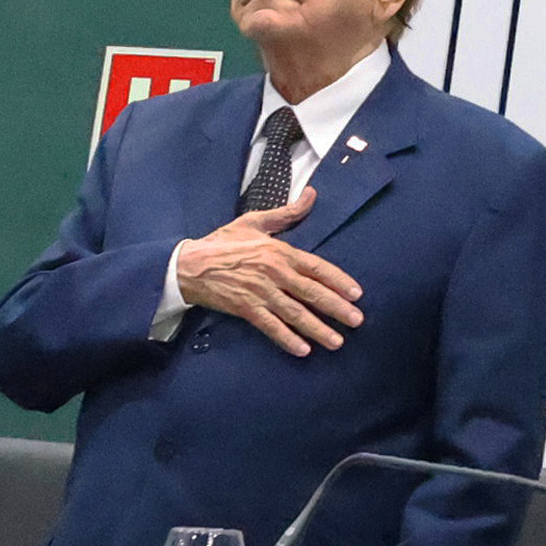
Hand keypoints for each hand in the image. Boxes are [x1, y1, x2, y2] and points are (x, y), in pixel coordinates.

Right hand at [171, 196, 364, 355]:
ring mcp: (261, 293)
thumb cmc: (222, 242)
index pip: (317, 268)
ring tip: (337, 342)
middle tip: (357, 320)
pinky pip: (271, 327)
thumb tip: (311, 194)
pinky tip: (303, 350)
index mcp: (280, 252)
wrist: (188, 264)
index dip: (338, 280)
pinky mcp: (246, 309)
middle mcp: (275, 274)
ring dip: (318, 329)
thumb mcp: (254, 222)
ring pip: (295, 314)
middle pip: (312, 293)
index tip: (357, 293)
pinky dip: (287, 339)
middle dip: (337, 308)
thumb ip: (287, 212)